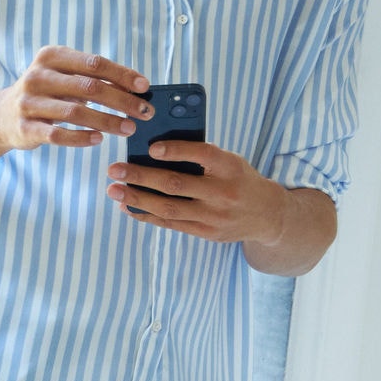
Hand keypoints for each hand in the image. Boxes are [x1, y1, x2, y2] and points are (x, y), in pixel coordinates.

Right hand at [0, 47, 153, 154]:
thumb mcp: (64, 77)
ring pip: (76, 113)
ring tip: (129, 128)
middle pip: (89, 88)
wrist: (3, 116)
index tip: (144, 87)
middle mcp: (38, 76)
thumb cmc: (46, 94)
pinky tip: (99, 140)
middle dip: (122, 101)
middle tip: (144, 112)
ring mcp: (29, 103)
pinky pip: (58, 135)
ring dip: (107, 121)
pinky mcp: (26, 128)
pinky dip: (81, 138)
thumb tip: (136, 88)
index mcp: (52, 57)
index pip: (94, 63)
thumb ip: (93, 78)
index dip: (122, 75)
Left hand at [106, 139, 286, 247]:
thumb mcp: (230, 161)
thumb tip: (155, 150)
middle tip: (115, 169)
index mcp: (230, 166)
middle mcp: (222, 192)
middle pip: (176, 184)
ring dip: (137, 199)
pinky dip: (147, 215)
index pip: (202, 154)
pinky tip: (128, 206)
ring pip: (168, 208)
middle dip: (141, 177)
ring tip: (114, 190)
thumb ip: (200, 156)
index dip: (175, 150)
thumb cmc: (239, 179)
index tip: (150, 148)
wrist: (266, 215)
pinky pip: (170, 223)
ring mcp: (213, 216)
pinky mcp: (205, 232)